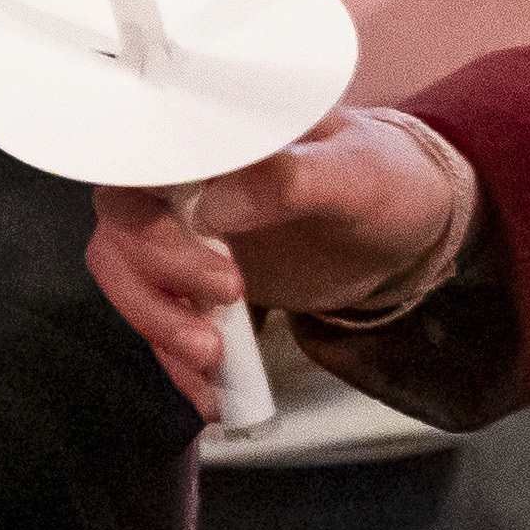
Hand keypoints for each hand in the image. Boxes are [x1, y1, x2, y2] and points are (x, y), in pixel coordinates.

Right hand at [89, 106, 456, 415]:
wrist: (407, 231)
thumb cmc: (385, 178)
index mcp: (216, 136)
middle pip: (123, 223)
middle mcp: (187, 179)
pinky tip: (212, 394)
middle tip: (226, 297)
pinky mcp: (198, 287)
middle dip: (157, 271)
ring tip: (210, 357)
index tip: (192, 232)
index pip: (143, 153)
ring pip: (128, 276)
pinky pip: (165, 323)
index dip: (145, 195)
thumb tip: (212, 203)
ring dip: (158, 321)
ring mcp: (187, 235)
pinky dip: (179, 362)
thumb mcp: (355, 172)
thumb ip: (289, 180)